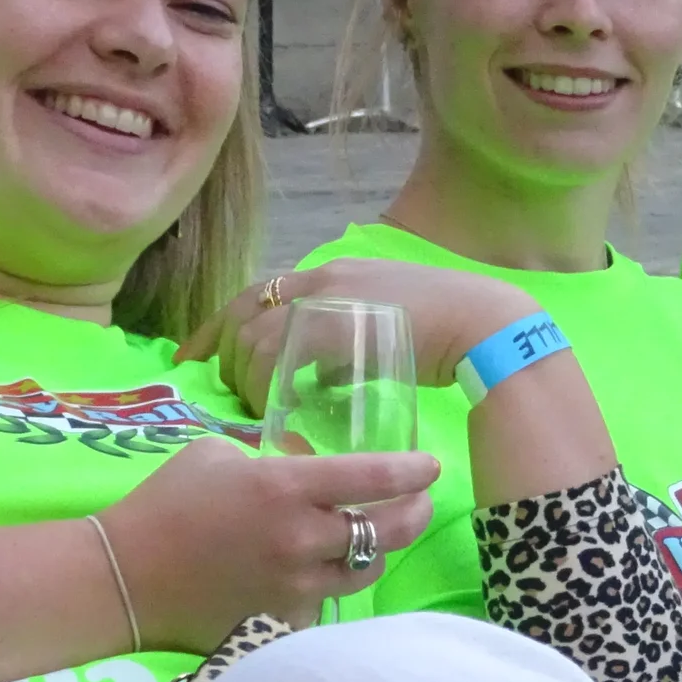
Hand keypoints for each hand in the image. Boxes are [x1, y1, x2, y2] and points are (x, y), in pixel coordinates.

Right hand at [98, 437, 438, 645]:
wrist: (123, 579)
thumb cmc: (164, 504)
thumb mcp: (215, 454)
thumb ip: (267, 457)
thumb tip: (298, 460)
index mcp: (285, 489)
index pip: (372, 477)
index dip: (411, 470)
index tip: (430, 465)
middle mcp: (301, 540)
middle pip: (387, 531)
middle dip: (415, 512)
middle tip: (421, 501)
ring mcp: (294, 588)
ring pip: (365, 572)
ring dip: (379, 551)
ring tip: (380, 536)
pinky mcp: (281, 621)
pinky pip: (326, 603)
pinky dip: (331, 585)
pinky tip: (327, 573)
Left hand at [179, 259, 540, 415]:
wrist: (486, 325)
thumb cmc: (445, 331)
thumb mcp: (382, 330)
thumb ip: (343, 347)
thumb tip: (319, 382)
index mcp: (328, 272)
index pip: (253, 294)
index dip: (215, 329)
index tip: (195, 360)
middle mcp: (322, 276)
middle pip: (246, 315)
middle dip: (225, 359)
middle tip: (228, 396)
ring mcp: (331, 298)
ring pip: (258, 337)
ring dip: (249, 377)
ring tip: (261, 409)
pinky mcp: (343, 325)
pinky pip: (285, 355)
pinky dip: (273, 383)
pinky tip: (280, 406)